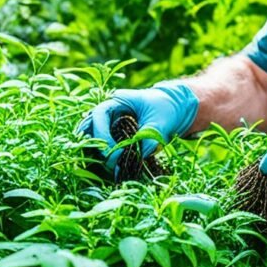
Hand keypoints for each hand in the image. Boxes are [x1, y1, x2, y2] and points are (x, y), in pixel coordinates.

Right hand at [80, 83, 198, 171]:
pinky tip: (111, 166)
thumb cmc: (168, 109)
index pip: (99, 115)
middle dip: (96, 145)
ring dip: (97, 151)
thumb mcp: (161, 123)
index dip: (101, 133)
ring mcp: (111, 122)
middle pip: (90, 126)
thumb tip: (139, 156)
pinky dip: (104, 154)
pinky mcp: (115, 133)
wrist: (176, 108)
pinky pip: (103, 143)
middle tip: (110, 162)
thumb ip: (149, 138)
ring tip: (109, 166)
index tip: (113, 151)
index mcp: (119, 100)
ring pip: (92, 135)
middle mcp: (110, 110)